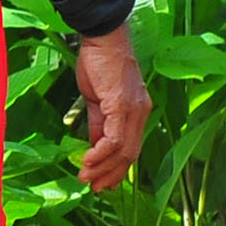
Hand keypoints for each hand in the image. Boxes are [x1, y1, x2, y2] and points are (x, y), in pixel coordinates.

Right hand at [72, 26, 151, 192]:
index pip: (130, 148)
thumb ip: (98, 123)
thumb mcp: (98, 99)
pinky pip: (113, 138)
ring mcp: (133, 110)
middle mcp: (140, 113)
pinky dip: (100, 153)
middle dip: (111, 174)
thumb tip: (93, 146)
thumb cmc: (99, 63)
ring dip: (103, 168)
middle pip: (130, 154)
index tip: (102, 182)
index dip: (117, 168)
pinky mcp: (122, 105)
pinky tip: (87, 160)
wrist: (102, 37)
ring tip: (85, 177)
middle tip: (94, 187)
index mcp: (137, 111)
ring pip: (123, 150)